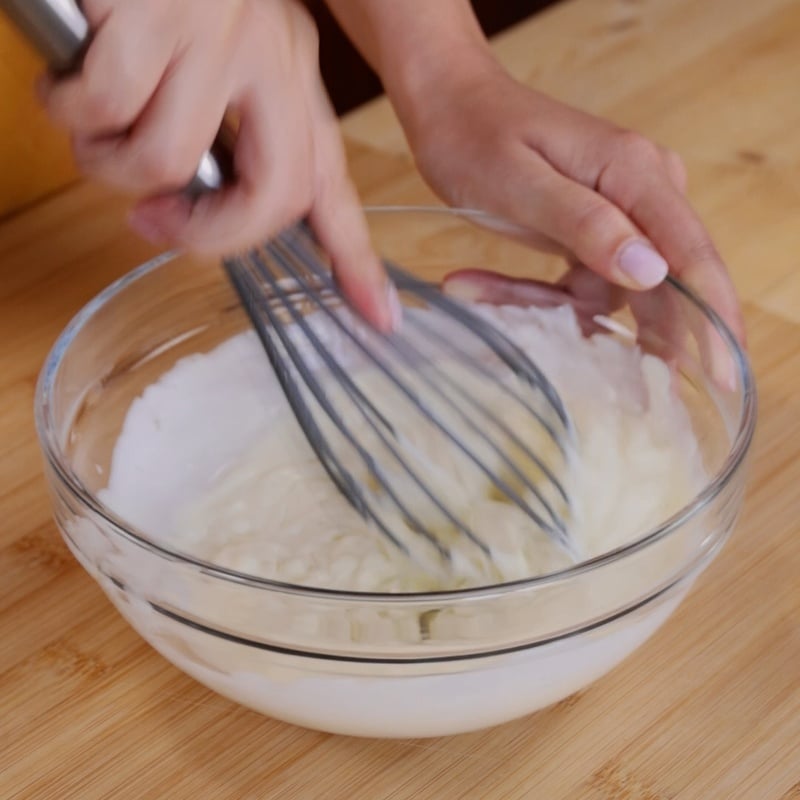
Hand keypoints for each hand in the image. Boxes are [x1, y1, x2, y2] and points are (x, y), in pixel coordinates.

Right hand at [37, 0, 396, 330]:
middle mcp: (274, 57)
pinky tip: (66, 84)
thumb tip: (189, 213)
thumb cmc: (151, 3)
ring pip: (169, 159)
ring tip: (92, 121)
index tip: (382, 316)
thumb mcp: (207, 72)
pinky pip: (108, 111)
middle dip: (207, 234)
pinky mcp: (157, 16)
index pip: (333, 184)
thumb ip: (220, 143)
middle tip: (151, 220)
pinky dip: (72, 112)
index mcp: (290, 77)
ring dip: (110, 163)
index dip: (356, 259)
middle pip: (278, 196)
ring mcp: (219, 34)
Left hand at [399, 53, 744, 344]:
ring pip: (608, 294)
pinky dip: (535, 298)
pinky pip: (579, 285)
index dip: (713, 319)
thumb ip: (584, 223)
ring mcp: (618, 216)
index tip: (724, 376)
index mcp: (636, 175)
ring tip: (472, 287)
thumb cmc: (476, 137)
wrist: (451, 109)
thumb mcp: (520, 183)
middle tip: (612, 386)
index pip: (691, 254)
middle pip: (663, 284)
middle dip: (631, 335)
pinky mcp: (592, 234)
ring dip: (549, 309)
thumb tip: (652, 271)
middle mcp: (640, 195)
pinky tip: (475, 284)